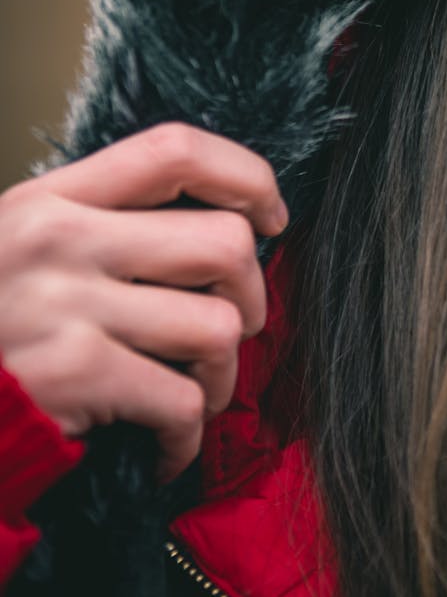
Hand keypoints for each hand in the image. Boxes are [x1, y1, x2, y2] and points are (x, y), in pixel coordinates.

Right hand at [0, 122, 287, 481]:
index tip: (271, 217)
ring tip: (191, 391)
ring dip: (222, 375)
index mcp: (51, 199)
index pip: (177, 152)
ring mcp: (64, 306)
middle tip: (231, 328)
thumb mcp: (22, 247)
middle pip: (226, 244)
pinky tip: (164, 445)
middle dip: (251, 296)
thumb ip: (104, 223)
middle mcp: (58, 239)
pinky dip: (186, 437)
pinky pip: (184, 402)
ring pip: (219, 327)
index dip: (248, 178)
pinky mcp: (73, 375)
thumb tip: (227, 224)